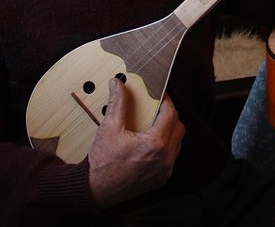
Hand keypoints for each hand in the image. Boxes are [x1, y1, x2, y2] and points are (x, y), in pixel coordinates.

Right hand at [87, 79, 184, 208]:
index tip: (160, 96)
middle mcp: (165, 158)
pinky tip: (150, 144)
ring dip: (169, 132)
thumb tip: (118, 83)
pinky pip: (171, 158)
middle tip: (156, 110)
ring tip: (152, 127)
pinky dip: (165, 148)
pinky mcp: (162, 179)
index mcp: (155, 143)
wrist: (96, 191)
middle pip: (178, 128)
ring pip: (177, 143)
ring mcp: (165, 170)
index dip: (166, 101)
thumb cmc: (102, 162)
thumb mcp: (109, 128)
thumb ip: (118, 103)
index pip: (171, 114)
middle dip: (169, 116)